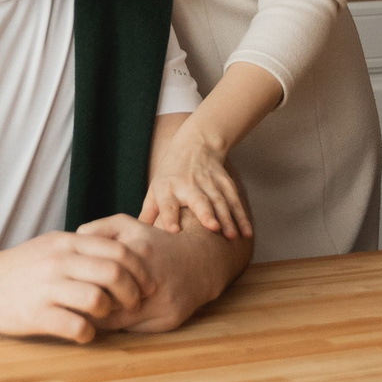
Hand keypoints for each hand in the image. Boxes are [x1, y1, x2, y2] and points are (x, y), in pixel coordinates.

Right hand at [0, 228, 155, 343]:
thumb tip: (120, 253)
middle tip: (135, 304)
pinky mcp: (37, 315)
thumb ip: (82, 248)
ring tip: (106, 317)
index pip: (117, 249)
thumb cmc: (19, 269)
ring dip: (111, 312)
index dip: (139, 268)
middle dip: (133, 292)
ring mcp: (47, 288)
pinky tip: (84, 333)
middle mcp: (59, 262)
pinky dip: (88, 333)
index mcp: (66, 243)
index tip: (147, 283)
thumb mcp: (50, 246)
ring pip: (98, 299)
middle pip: (114, 273)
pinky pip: (76, 326)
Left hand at [76, 214, 225, 333]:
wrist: (201, 261)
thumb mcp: (128, 225)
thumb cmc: (156, 244)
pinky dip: (121, 325)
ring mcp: (162, 303)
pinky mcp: (170, 320)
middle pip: (105, 303)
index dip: (79, 286)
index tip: (69, 287)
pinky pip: (134, 330)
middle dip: (88, 304)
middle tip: (73, 303)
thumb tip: (71, 241)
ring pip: (118, 321)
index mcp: (137, 254)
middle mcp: (152, 280)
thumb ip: (98, 229)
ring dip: (101, 318)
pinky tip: (115, 316)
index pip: (96, 279)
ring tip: (90, 311)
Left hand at [140, 119, 252, 238]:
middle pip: (198, 199)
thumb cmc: (170, 174)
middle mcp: (187, 184)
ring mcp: (208, 182)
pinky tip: (246, 232)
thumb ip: (148, 214)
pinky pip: (234, 200)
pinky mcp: (224, 182)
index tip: (173, 230)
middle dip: (206, 213)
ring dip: (228, 218)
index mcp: (166, 188)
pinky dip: (241, 215)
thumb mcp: (155, 189)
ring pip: (220, 201)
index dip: (169, 216)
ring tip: (232, 236)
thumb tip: (134, 238)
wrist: (196, 143)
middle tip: (213, 228)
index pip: (167, 203)